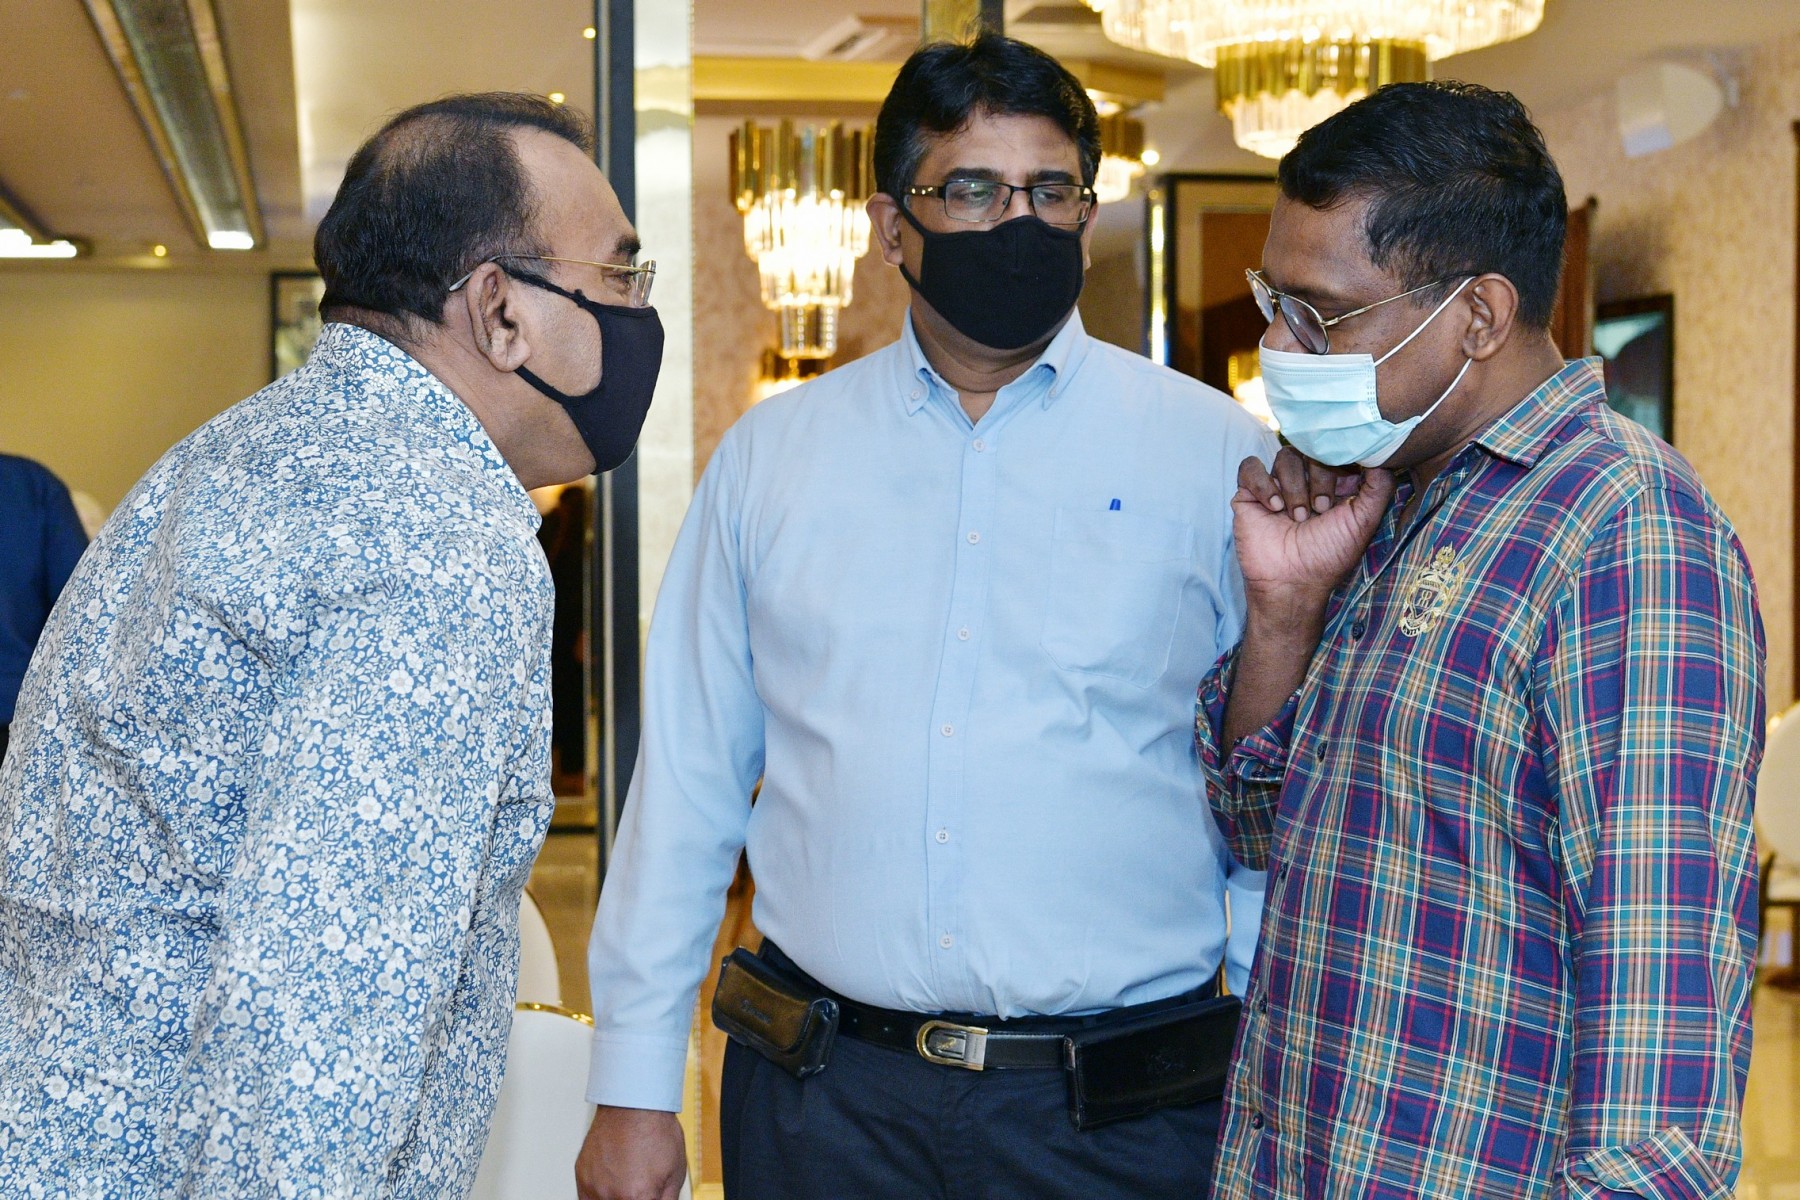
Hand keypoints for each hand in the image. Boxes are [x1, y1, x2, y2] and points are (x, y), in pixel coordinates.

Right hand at [575, 1106, 687, 1199]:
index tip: (648, 1197)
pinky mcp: (581, 1175)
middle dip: (633, 1199)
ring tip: (627, 1188)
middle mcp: (610, 1195)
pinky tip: (611, 1188)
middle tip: (639, 1190)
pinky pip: (586, 1198)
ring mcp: (592, 1185)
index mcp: (637, 1197)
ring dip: (614, 1199)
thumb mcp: (674, 1174)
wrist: (634, 1102)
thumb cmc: (655, 1131)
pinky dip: (598, 1197)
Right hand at [1233, 447, 1394, 601]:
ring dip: (1294, 487)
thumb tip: (1382, 452)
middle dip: (1319, 478)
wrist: (1292, 583)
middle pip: (1311, 448)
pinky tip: (1274, 507)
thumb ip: (1379, 486)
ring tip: (1298, 517)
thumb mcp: (1364, 520)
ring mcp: (1276, 486)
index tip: (1347, 480)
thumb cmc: (1329, 556)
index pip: (1337, 449)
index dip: (1341, 458)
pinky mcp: (1249, 494)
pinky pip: (1250, 467)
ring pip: (1284, 457)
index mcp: (1334, 483)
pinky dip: (1264, 484)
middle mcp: (1305, 481)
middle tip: (1321, 509)